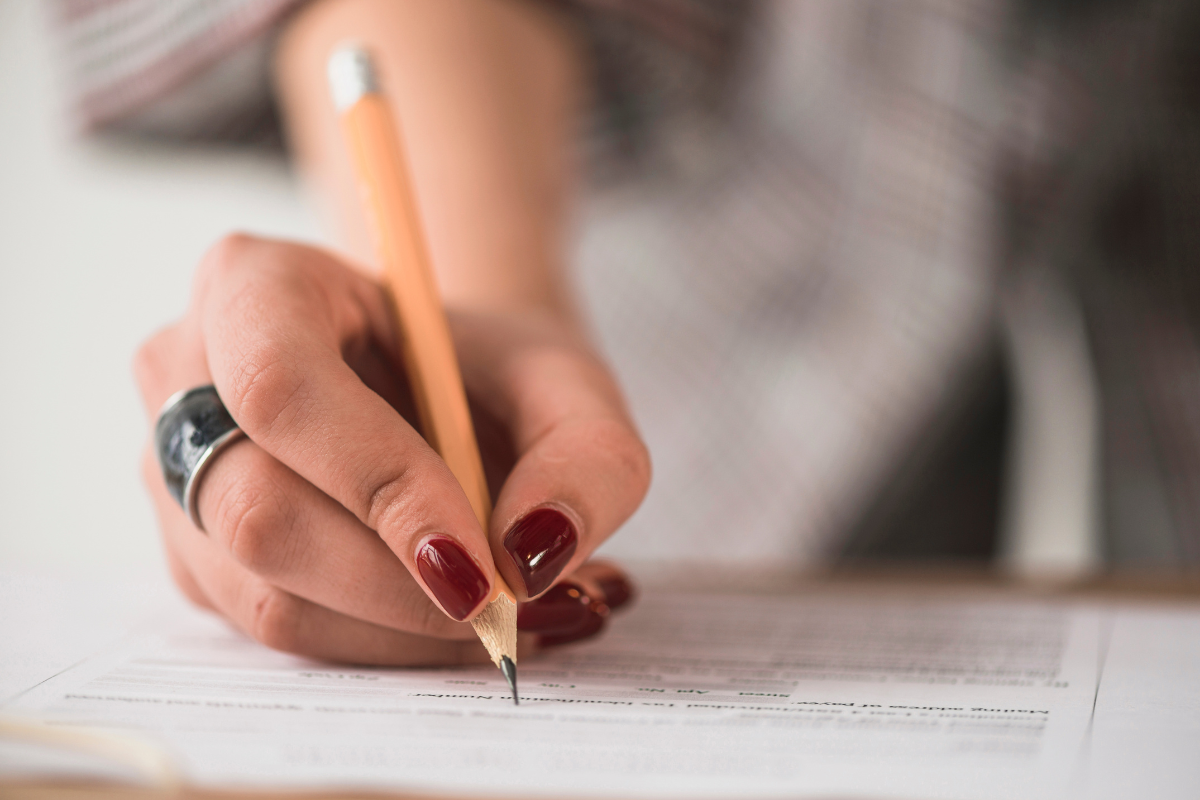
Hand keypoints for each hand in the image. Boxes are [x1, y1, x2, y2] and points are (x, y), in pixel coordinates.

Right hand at [135, 234, 649, 664]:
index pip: (282, 387)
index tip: (481, 560)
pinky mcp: (200, 558)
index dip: (377, 481)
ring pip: (266, 594)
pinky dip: (388, 644)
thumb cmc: (490, 370)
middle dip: (399, 584)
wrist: (447, 391)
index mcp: (254, 283)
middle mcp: (185, 376)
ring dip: (405, 629)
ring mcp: (176, 475)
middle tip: (516, 607)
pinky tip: (464, 615)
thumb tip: (532, 555)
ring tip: (519, 613)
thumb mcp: (569, 383)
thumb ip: (587, 456)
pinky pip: (284, 630)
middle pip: (259, 509)